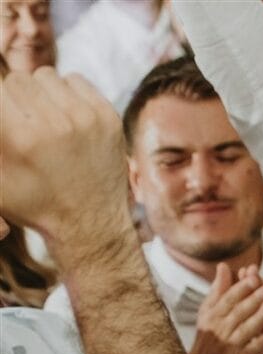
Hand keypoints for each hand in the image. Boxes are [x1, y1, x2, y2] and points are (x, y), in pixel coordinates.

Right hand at [0, 69, 130, 252]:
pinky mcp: (108, 117)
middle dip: (16, 99)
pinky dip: (68, 95)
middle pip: (17, 79)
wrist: (89, 225)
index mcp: (18, 138)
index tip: (8, 119)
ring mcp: (85, 119)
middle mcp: (53, 124)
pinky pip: (75, 80)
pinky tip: (68, 121)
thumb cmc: (32, 202)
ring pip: (46, 76)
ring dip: (42, 94)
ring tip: (46, 123)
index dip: (1, 105)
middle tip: (25, 125)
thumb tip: (2, 104)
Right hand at [191, 263, 262, 353]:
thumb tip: (224, 266)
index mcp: (213, 315)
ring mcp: (230, 345)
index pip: (228, 298)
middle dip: (253, 299)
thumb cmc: (208, 338)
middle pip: (238, 312)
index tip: (254, 276)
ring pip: (245, 329)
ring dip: (258, 318)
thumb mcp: (208, 313)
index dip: (242, 287)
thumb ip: (219, 290)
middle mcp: (220, 329)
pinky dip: (261, 342)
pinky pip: (251, 350)